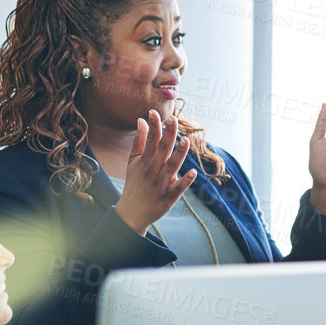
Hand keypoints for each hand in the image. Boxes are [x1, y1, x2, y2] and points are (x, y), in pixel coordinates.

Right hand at [112, 110, 196, 233]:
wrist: (132, 212)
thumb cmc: (135, 183)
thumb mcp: (133, 162)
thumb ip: (139, 141)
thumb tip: (141, 120)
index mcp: (145, 160)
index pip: (150, 140)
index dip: (153, 125)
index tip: (154, 112)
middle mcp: (153, 170)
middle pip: (162, 149)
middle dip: (168, 134)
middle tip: (173, 119)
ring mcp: (162, 183)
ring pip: (172, 166)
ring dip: (179, 153)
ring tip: (186, 140)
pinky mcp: (169, 196)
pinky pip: (179, 187)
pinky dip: (186, 180)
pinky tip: (193, 172)